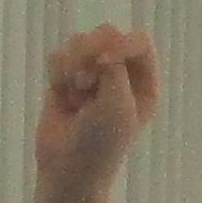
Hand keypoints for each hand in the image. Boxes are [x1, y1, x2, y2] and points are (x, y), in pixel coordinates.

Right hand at [35, 25, 159, 192]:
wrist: (68, 168)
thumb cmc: (102, 142)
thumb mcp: (119, 104)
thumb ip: (114, 67)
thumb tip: (98, 49)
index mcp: (143, 82)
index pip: (138, 41)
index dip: (121, 44)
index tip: (105, 62)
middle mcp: (120, 75)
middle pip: (107, 34)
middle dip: (91, 52)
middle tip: (84, 80)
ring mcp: (92, 75)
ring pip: (79, 42)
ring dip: (73, 66)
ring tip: (76, 95)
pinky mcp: (65, 80)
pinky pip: (59, 57)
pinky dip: (58, 74)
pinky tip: (62, 96)